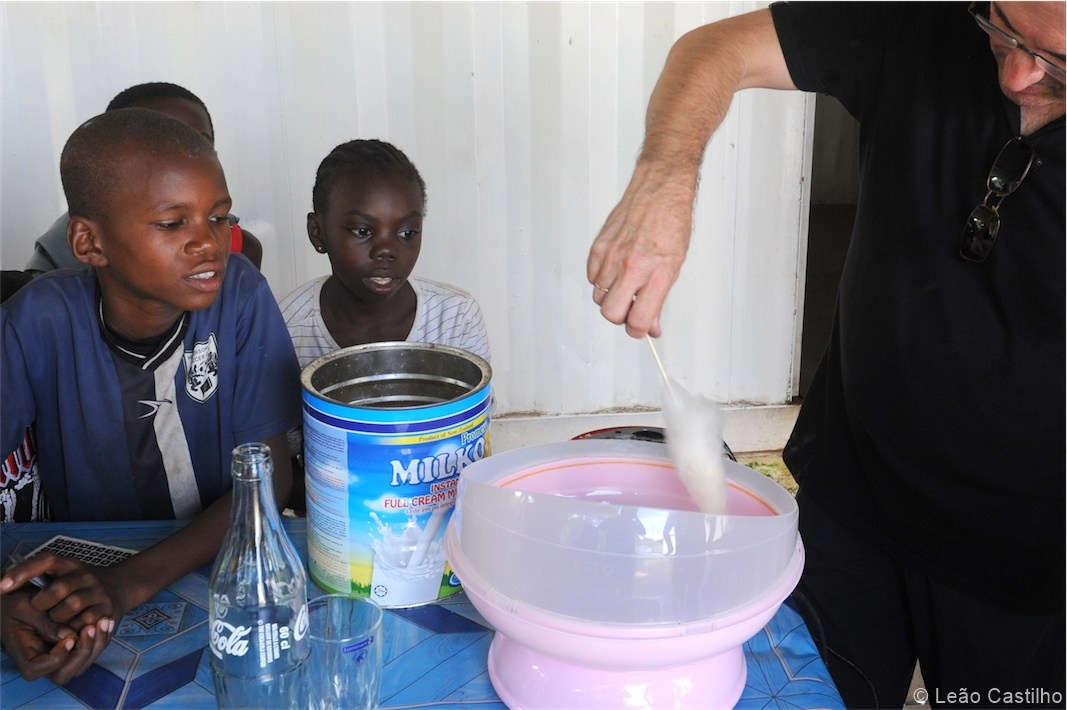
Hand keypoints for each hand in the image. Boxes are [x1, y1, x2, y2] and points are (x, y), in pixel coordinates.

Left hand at [0, 552, 125, 630]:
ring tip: (56, 620)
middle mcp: (85, 574)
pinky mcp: (106, 609)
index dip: (23, 571)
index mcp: (69, 564)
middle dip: (41, 603)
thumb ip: (36, 576)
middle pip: (57, 588)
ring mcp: (98, 591)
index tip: (1, 586)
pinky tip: (70, 627)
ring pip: (70, 607)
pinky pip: (84, 622)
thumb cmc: (79, 585)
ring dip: (57, 618)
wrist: (120, 587)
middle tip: (39, 610)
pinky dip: (73, 628)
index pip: (45, 560)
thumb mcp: (61, 574)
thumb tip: (2, 586)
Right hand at [0, 588, 113, 683]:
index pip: (36, 669)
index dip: (56, 658)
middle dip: (82, 654)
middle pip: (63, 674)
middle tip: (91, 628)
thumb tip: (70, 637)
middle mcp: (40, 661)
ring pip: (80, 665)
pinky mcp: (70, 648)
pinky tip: (107, 620)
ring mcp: (57, 656)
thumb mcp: (26, 607)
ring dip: (96, 646)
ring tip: (104, 621)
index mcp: (23, 653)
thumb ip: (46, 624)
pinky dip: (100, 639)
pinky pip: (88, 652)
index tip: (69, 639)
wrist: (20, 594)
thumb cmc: (17, 601)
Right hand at [587, 160, 695, 337]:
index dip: (638, 331)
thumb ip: (659, 299)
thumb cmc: (671, 222)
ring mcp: (612, 256)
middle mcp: (632, 266)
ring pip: (599, 297)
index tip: (640, 328)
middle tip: (631, 308)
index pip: (638, 320)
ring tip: (625, 284)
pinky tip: (615, 269)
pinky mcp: (598, 247)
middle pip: (611, 313)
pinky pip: (592, 277)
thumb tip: (650, 325)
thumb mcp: (674, 265)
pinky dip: (601, 279)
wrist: (659, 190)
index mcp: (657, 273)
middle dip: (620, 317)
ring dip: (610, 297)